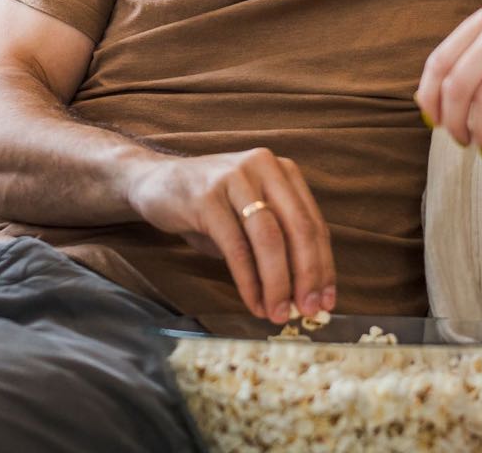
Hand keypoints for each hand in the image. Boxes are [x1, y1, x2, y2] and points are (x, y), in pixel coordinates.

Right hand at [126, 149, 335, 323]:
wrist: (154, 182)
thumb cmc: (210, 207)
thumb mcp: (250, 217)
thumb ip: (277, 243)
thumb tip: (303, 294)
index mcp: (283, 171)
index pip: (313, 224)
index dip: (323, 266)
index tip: (327, 300)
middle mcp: (264, 167)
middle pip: (298, 229)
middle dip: (307, 276)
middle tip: (307, 311)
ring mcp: (235, 178)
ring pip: (269, 239)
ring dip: (277, 283)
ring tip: (277, 313)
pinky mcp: (207, 197)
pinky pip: (236, 247)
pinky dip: (248, 281)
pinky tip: (253, 303)